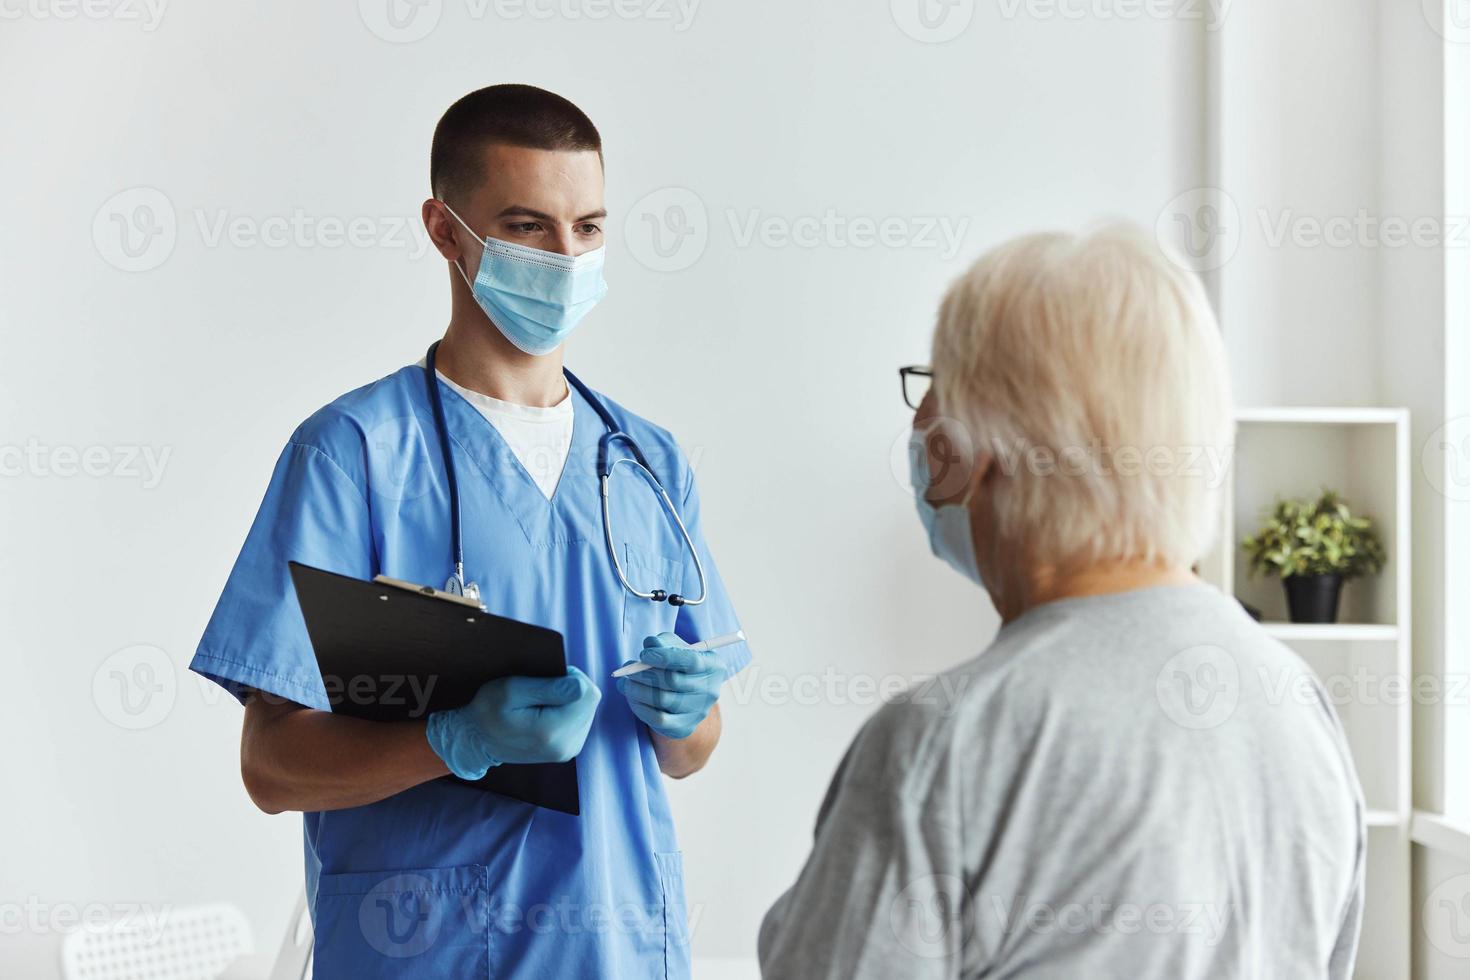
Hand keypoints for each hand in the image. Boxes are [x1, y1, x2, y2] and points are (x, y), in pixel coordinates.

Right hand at [426, 666, 600, 779]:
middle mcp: (566, 747)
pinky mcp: (568, 750)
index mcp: (552, 732)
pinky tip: (547, 711)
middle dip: (572, 688)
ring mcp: (569, 751)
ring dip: (570, 699)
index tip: (549, 677)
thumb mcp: (510, 690)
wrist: (477, 740)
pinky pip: (581, 720)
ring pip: (587, 709)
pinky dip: (567, 710)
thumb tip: (581, 686)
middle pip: (590, 702)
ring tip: (542, 701)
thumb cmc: (488, 711)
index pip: (588, 694)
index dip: (572, 677)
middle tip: (543, 688)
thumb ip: (548, 688)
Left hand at [617, 632, 723, 740]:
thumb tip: (651, 644)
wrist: (686, 697)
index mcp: (713, 667)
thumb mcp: (675, 648)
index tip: (644, 654)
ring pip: (662, 700)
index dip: (665, 657)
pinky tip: (631, 697)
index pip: (691, 661)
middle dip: (645, 674)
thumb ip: (663, 643)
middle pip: (673, 681)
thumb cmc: (679, 665)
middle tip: (628, 669)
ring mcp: (698, 712)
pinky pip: (658, 719)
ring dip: (637, 690)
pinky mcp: (684, 728)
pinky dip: (639, 707)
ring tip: (624, 682)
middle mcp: (710, 691)